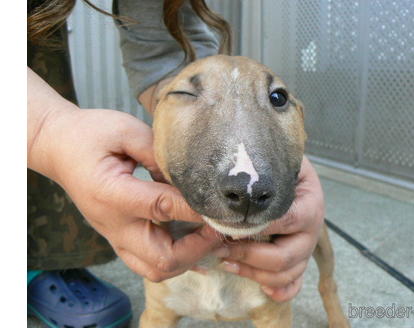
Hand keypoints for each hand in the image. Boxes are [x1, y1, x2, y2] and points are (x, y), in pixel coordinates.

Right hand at [32, 107, 222, 280]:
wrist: (59, 149)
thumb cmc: (90, 134)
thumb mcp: (125, 130)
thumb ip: (159, 153)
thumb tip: (192, 175)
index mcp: (111, 193)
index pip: (162, 208)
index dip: (197, 208)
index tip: (224, 204)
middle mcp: (113, 224)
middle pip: (161, 259)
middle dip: (199, 248)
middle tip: (222, 227)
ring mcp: (115, 236)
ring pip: (156, 269)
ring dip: (189, 259)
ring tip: (212, 235)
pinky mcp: (119, 238)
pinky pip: (150, 263)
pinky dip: (177, 259)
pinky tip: (197, 241)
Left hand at [218, 156, 324, 301]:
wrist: (290, 170)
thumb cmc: (278, 164)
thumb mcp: (274, 159)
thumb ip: (263, 169)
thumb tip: (237, 184)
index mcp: (310, 203)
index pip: (287, 220)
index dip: (257, 226)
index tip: (227, 225)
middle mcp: (312, 229)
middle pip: (286, 256)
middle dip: (249, 255)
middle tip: (220, 248)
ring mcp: (306, 247)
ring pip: (286, 274)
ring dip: (253, 274)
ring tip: (225, 262)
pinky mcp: (299, 260)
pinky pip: (294, 285)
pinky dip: (278, 291)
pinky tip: (260, 287)